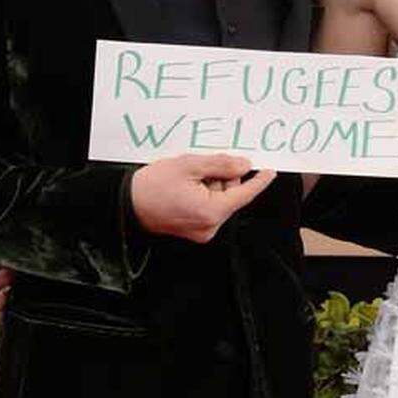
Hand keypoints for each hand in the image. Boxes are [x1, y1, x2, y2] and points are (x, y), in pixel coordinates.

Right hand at [129, 154, 276, 243]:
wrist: (127, 205)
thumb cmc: (152, 186)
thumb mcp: (189, 166)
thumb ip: (220, 165)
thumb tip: (244, 165)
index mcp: (211, 212)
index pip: (243, 194)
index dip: (258, 181)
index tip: (270, 171)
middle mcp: (210, 227)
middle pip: (230, 196)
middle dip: (222, 178)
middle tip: (202, 167)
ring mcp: (202, 232)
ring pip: (220, 202)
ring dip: (211, 185)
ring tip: (188, 178)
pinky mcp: (194, 232)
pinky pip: (209, 209)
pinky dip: (204, 195)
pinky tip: (187, 187)